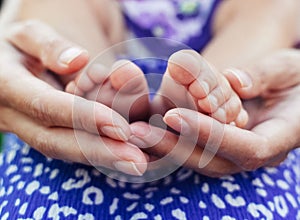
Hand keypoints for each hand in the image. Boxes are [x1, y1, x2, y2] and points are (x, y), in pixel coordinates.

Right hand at [0, 20, 147, 175]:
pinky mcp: (42, 134)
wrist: (9, 65)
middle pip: (55, 141)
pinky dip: (98, 154)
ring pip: (63, 150)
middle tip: (136, 161)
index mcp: (5, 86)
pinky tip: (124, 157)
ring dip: (101, 159)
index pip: (46, 106)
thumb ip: (49, 44)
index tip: (122, 128)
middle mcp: (12, 116)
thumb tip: (78, 61)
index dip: (84, 118)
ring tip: (136, 163)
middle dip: (98, 152)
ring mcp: (27, 130)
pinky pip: (69, 147)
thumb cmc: (23, 46)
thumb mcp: (28, 33)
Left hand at [129, 49, 299, 176]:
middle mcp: (256, 154)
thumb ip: (265, 76)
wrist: (295, 92)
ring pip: (200, 161)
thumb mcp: (289, 69)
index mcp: (281, 137)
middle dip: (174, 147)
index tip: (175, 116)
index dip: (210, 135)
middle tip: (138, 131)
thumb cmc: (296, 80)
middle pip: (213, 162)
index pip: (246, 147)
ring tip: (134, 132)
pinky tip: (146, 133)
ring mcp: (238, 154)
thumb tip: (235, 81)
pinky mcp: (224, 148)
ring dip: (166, 148)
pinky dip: (170, 144)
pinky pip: (195, 151)